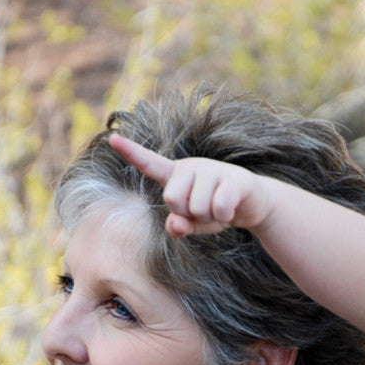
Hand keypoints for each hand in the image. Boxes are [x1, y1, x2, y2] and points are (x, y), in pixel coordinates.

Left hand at [108, 134, 272, 237]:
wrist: (252, 204)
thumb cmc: (215, 210)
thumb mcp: (194, 223)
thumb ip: (179, 226)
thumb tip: (176, 226)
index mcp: (177, 175)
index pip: (150, 164)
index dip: (131, 152)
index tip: (112, 138)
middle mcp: (191, 167)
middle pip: (172, 199)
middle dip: (188, 214)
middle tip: (203, 210)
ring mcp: (212, 170)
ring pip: (197, 208)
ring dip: (209, 218)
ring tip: (218, 209)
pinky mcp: (233, 178)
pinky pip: (219, 208)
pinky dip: (224, 217)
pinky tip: (231, 210)